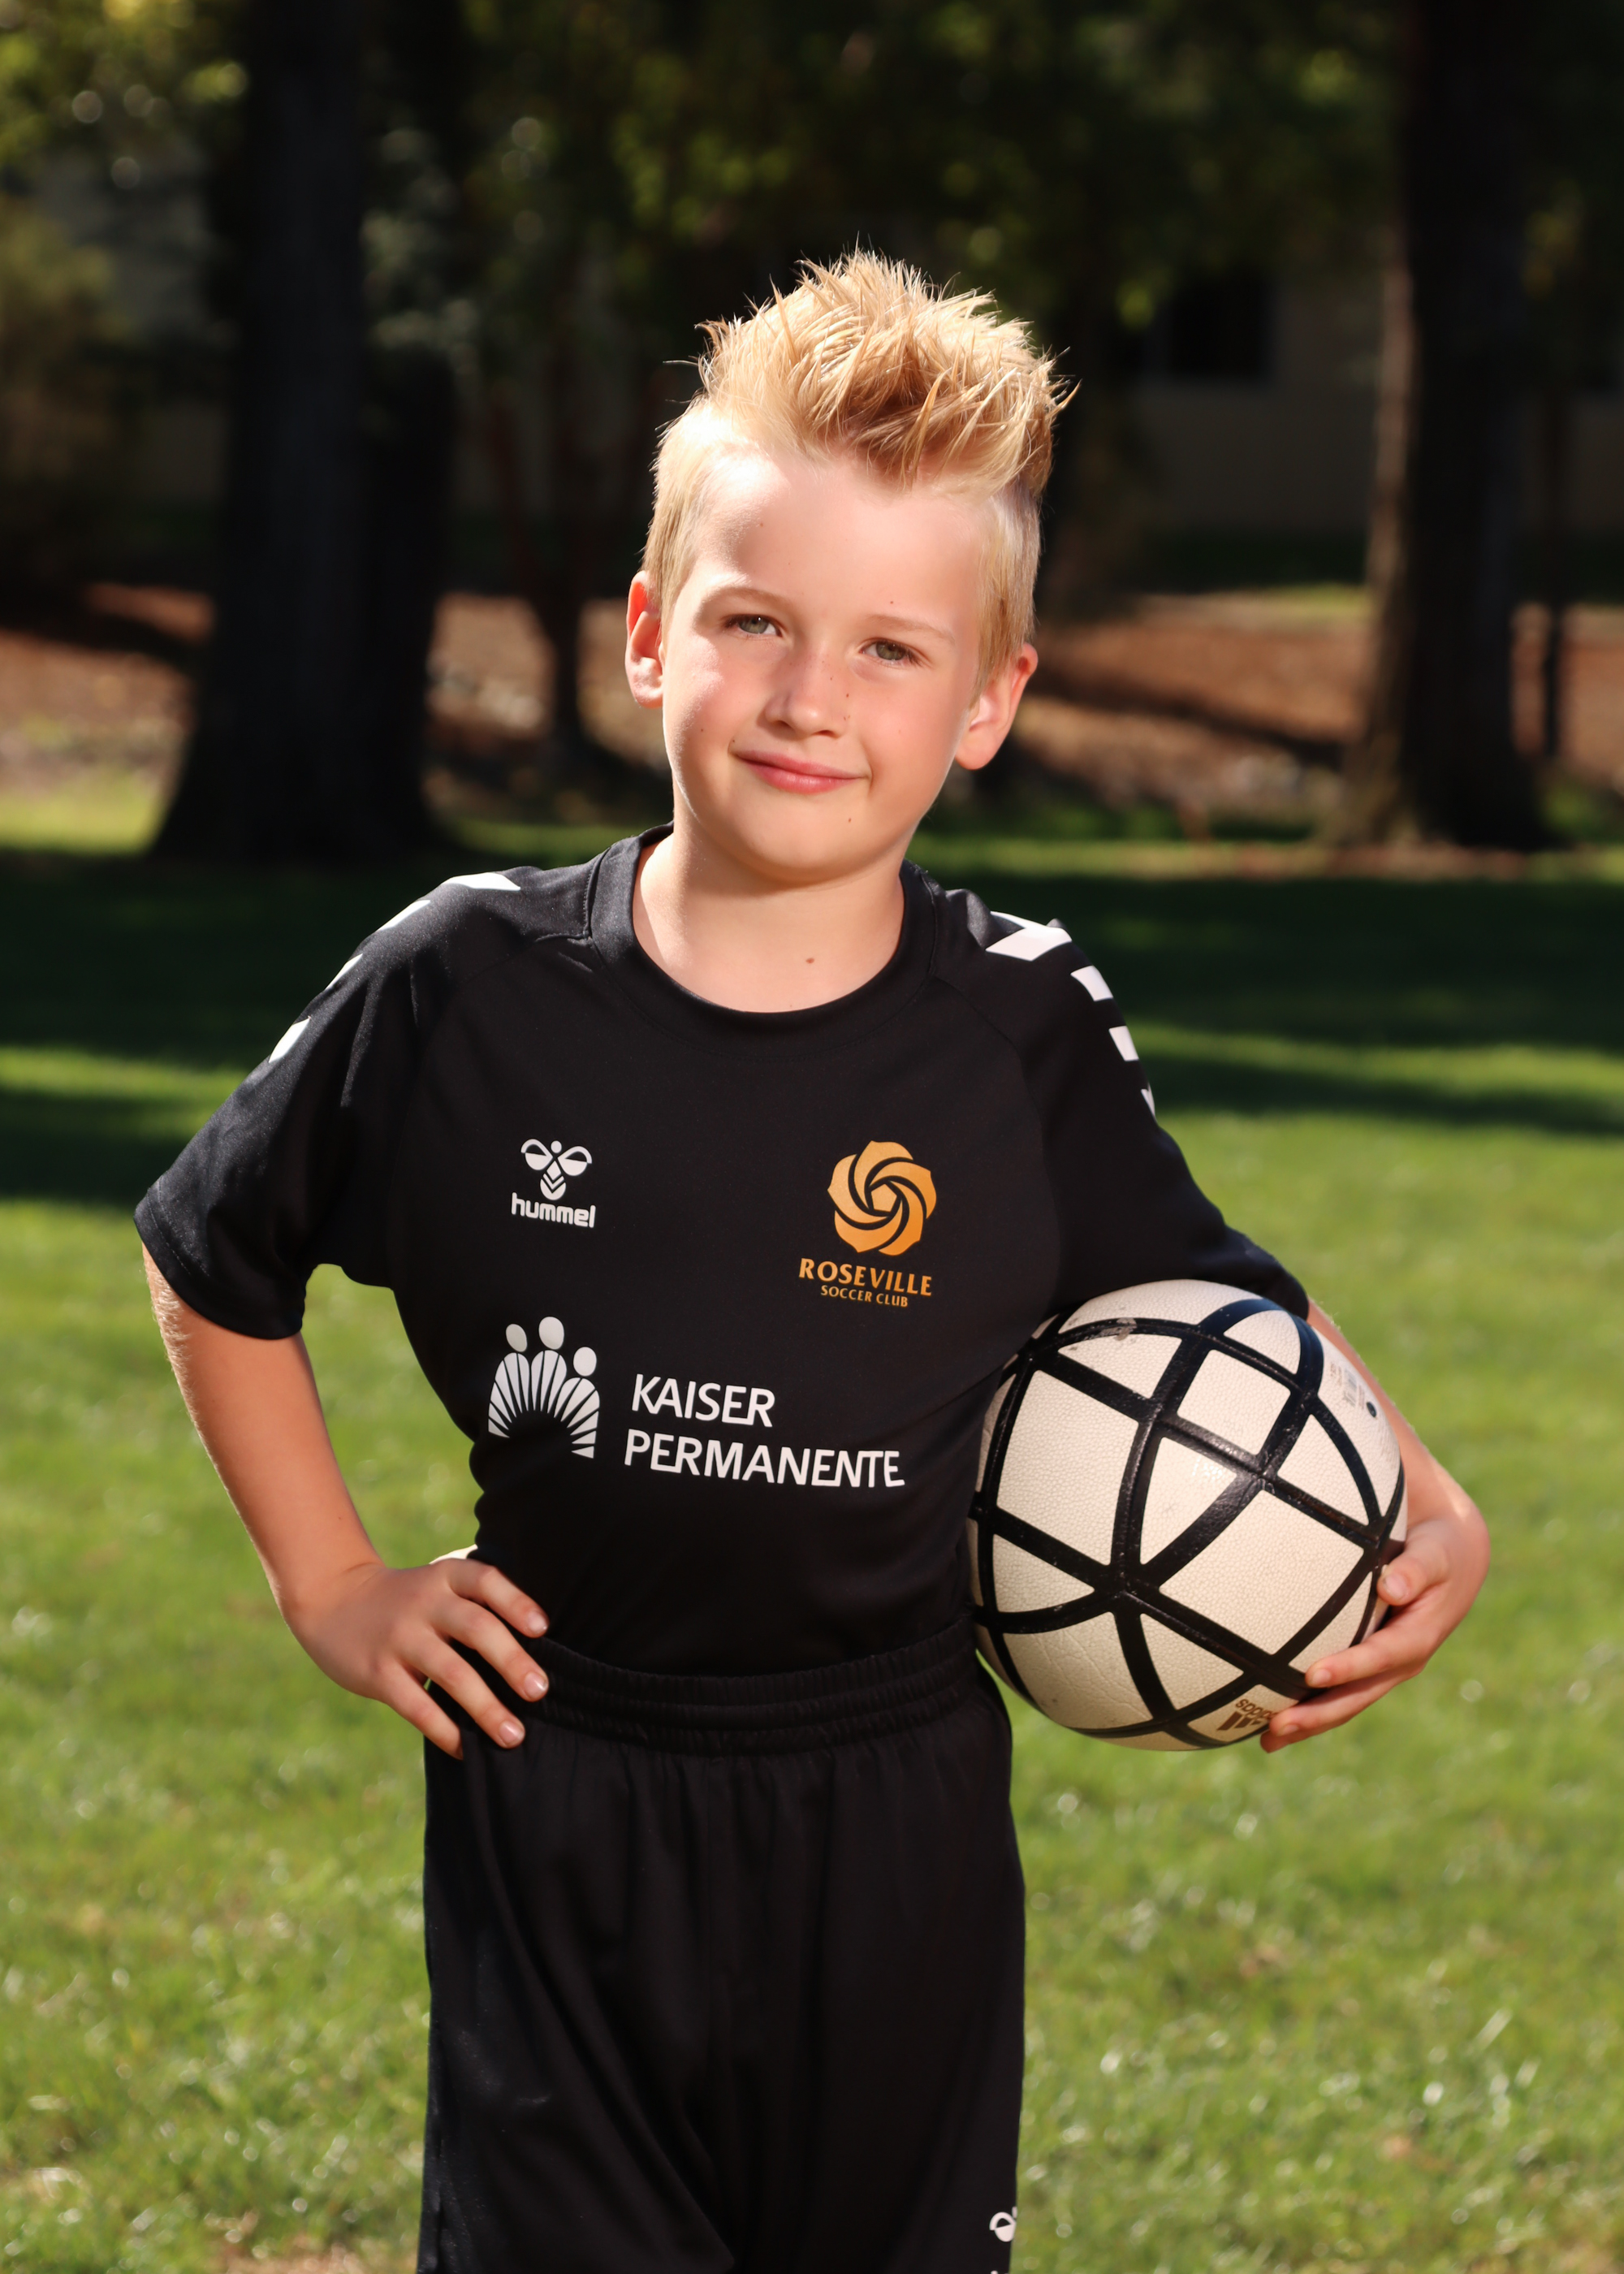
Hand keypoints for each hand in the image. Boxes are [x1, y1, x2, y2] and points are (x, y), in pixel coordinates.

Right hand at [288, 1554, 549, 1759]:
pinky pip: (416, 1705)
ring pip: (451, 1673)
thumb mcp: (438, 1586)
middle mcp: (425, 1602)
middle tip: (540, 1691)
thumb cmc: (408, 1602)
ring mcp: (400, 1637)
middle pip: (476, 1628)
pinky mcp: (377, 1671)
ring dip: (486, 1707)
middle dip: (511, 1661)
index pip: (485, 1581)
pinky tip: (465, 1748)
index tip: (543, 1630)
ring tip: (513, 1735)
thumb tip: (532, 1661)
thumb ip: (476, 1607)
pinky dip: (444, 1730)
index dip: (516, 1603)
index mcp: (445, 1576)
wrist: (333, 1600)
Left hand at [1262, 1306, 1490, 1754]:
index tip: (1388, 1581)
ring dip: (1335, 1706)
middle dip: (1369, 1661)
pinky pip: (1348, 1690)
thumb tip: (1281, 1302)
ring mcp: (1415, 1631)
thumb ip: (1334, 1373)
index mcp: (1455, 1531)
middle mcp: (1445, 1590)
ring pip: (1382, 1679)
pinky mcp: (1378, 1654)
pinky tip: (1252, 1730)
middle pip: (1417, 1637)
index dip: (1427, 1573)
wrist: (1374, 1491)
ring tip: (1279, 1724)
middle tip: (1319, 1669)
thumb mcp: (1354, 1403)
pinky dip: (1308, 1711)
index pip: (1449, 1555)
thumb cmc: (1362, 1436)